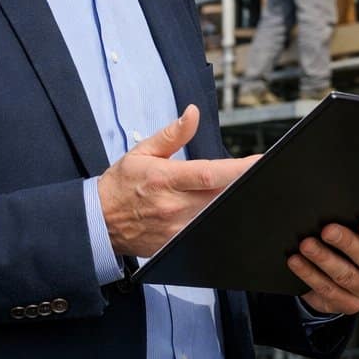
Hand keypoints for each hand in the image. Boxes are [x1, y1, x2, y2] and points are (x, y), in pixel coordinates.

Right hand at [97, 105, 259, 257]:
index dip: (238, 169)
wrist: (98, 222)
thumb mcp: (142, 152)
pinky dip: (216, 220)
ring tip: (243, 191)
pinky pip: (204, 233)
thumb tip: (192, 113)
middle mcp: (173, 206)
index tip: (259, 162)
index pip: (209, 174)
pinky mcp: (176, 245)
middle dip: (242, 185)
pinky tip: (224, 212)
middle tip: (260, 175)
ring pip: (216, 215)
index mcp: (166, 179)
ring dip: (230, 203)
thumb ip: (172, 135)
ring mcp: (176, 229)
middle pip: (220, 196)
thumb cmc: (120, 185)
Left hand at [289, 218, 358, 315]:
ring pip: (346, 276)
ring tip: (307, 245)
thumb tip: (336, 203)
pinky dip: (310, 274)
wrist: (351, 275)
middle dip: (346, 243)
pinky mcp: (350, 305)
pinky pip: (328, 290)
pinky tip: (297, 261)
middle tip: (327, 230)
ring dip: (324, 259)